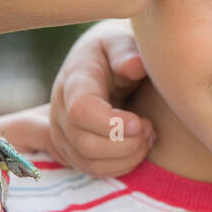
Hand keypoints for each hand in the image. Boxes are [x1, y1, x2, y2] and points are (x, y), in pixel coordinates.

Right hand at [46, 19, 152, 177]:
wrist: (103, 63)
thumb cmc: (116, 51)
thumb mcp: (120, 41)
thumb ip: (126, 51)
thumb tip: (134, 65)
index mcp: (75, 79)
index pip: (82, 110)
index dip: (112, 124)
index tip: (140, 121)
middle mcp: (61, 109)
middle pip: (86, 143)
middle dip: (126, 143)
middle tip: (149, 128)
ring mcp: (63, 132)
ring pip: (90, 162)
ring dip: (127, 156)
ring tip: (148, 136)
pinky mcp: (72, 149)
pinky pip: (94, 170)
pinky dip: (122, 165)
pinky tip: (139, 147)